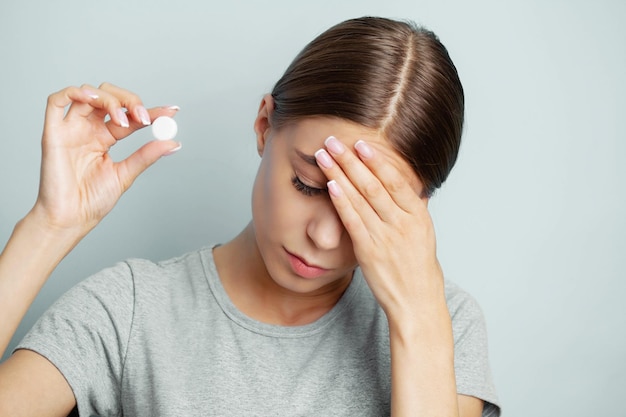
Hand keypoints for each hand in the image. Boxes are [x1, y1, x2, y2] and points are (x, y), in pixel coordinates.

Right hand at [32, 83, 180, 235]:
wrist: (70, 219)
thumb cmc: (91, 201)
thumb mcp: (125, 175)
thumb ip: (145, 156)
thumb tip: (172, 143)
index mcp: (104, 138)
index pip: (129, 116)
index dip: (150, 111)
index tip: (171, 111)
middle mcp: (87, 129)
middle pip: (108, 97)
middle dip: (129, 101)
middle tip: (145, 118)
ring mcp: (70, 129)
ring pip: (87, 94)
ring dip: (109, 99)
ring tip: (124, 119)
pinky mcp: (53, 133)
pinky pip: (56, 101)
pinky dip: (74, 92)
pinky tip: (92, 98)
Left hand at [314, 136, 443, 318]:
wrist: (417, 302)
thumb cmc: (418, 268)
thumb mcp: (424, 235)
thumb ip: (416, 210)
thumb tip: (413, 189)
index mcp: (418, 216)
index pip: (395, 181)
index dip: (377, 160)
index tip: (361, 143)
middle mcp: (403, 223)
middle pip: (374, 184)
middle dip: (351, 159)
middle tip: (334, 140)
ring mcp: (386, 237)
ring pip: (360, 198)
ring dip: (340, 173)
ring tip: (324, 155)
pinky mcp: (369, 251)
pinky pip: (353, 221)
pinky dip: (341, 201)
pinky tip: (330, 185)